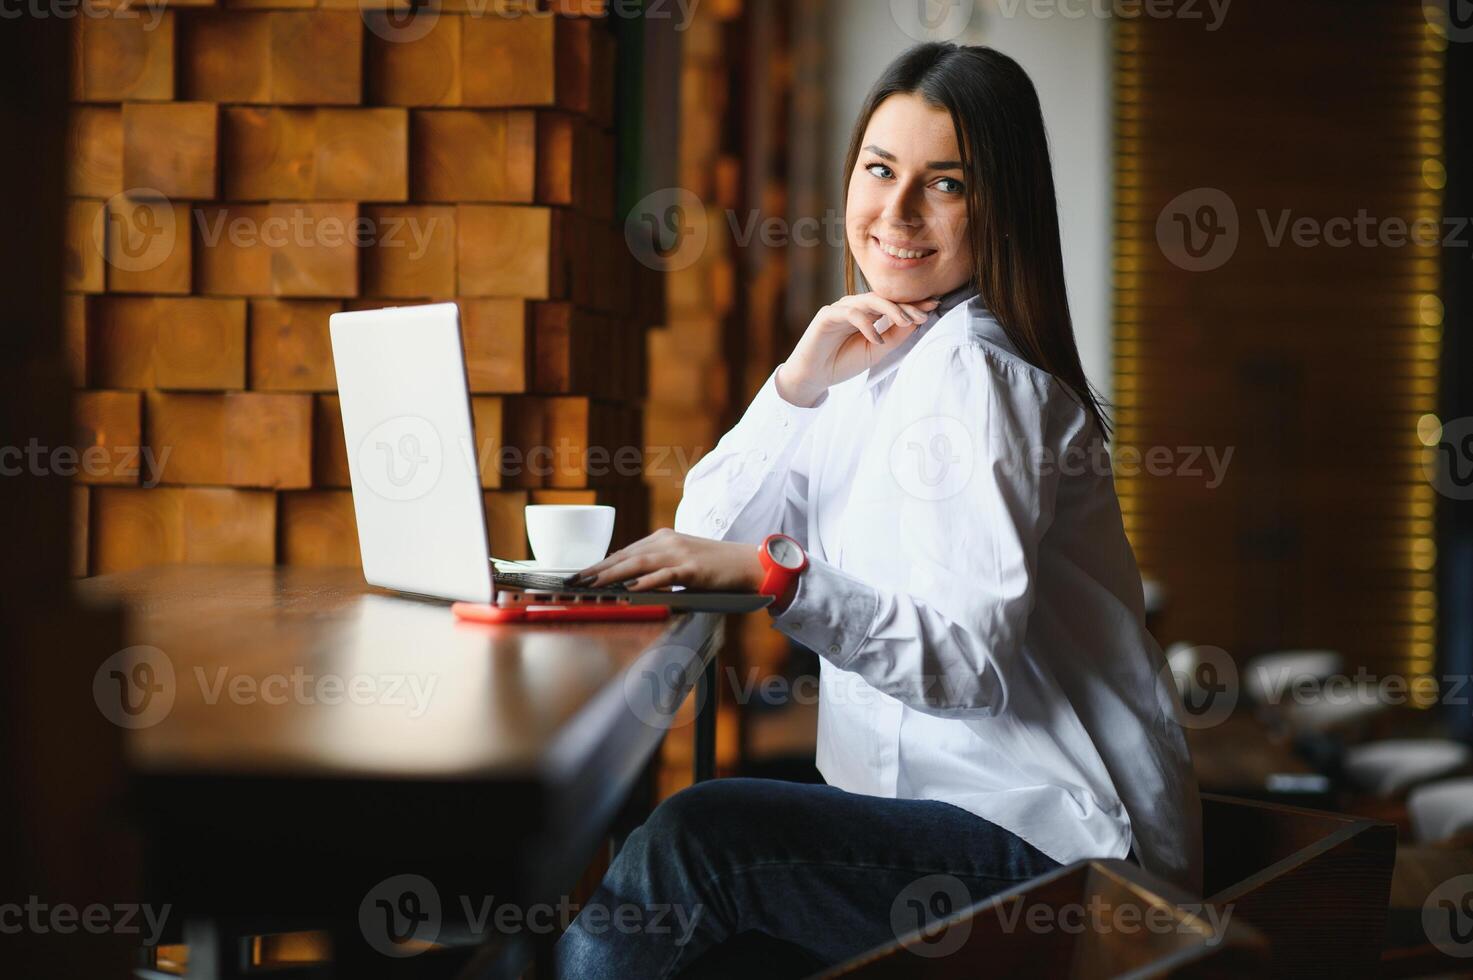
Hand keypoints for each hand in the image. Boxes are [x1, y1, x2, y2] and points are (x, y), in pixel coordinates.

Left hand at [570, 528, 762, 592]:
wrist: (746, 563)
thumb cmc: (713, 566)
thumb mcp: (680, 560)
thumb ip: (656, 565)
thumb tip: (627, 577)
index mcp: (662, 538)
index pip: (623, 551)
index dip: (599, 563)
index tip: (579, 575)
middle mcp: (667, 541)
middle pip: (625, 555)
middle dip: (597, 569)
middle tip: (575, 581)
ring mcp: (680, 554)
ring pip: (638, 563)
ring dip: (612, 575)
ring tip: (593, 585)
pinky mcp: (692, 568)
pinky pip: (664, 575)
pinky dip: (646, 582)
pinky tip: (631, 589)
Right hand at [776, 292, 940, 405]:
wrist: (813, 377)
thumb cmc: (842, 363)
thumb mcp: (876, 351)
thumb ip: (895, 336)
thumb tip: (917, 320)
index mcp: (868, 314)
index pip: (893, 303)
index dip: (913, 303)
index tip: (934, 305)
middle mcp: (855, 307)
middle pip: (884, 298)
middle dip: (906, 305)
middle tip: (925, 313)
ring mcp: (840, 308)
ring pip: (870, 300)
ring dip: (890, 310)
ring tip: (906, 322)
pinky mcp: (827, 315)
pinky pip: (851, 313)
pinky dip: (866, 325)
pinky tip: (877, 339)